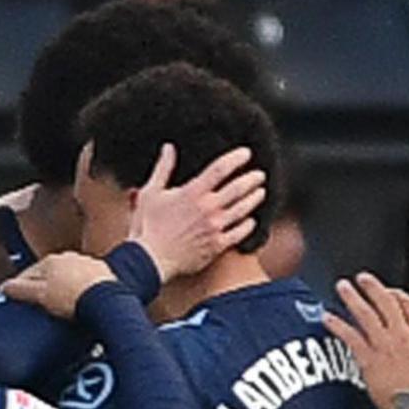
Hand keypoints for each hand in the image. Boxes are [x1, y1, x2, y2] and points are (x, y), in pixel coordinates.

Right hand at [1, 252, 116, 318]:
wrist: (104, 300)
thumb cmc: (71, 298)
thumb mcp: (40, 296)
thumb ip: (21, 290)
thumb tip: (5, 286)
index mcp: (50, 261)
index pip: (28, 273)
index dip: (21, 287)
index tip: (17, 297)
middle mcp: (68, 257)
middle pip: (49, 273)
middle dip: (43, 286)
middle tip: (40, 303)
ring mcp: (86, 263)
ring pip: (69, 274)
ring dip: (63, 285)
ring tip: (62, 303)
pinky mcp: (102, 272)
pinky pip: (86, 280)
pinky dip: (81, 288)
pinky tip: (81, 299)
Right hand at [127, 143, 267, 281]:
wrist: (149, 260)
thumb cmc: (147, 226)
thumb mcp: (150, 193)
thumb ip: (163, 169)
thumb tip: (169, 148)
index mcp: (192, 193)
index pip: (220, 169)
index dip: (236, 158)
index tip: (246, 153)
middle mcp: (207, 209)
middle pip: (238, 188)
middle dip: (252, 179)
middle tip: (259, 175)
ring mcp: (214, 228)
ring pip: (243, 210)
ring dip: (254, 199)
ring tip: (261, 192)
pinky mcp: (217, 246)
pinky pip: (239, 233)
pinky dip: (248, 225)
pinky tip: (251, 220)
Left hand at [326, 272, 408, 408]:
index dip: (399, 295)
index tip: (391, 290)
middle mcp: (402, 335)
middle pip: (387, 302)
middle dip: (374, 287)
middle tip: (362, 278)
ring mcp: (385, 345)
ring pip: (366, 313)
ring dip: (352, 297)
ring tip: (342, 287)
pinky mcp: (370, 359)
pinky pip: (350, 336)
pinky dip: (337, 325)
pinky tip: (326, 317)